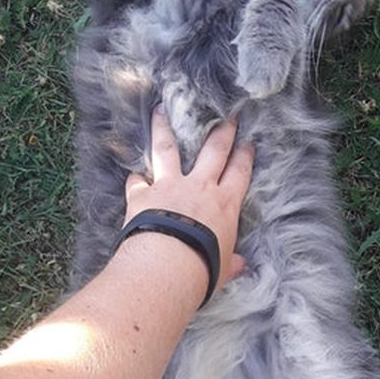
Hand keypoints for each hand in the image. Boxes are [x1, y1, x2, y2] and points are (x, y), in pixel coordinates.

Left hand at [124, 109, 253, 290]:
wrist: (169, 264)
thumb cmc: (202, 268)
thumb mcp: (223, 267)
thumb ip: (230, 261)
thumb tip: (240, 265)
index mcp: (225, 204)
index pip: (239, 173)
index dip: (244, 156)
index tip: (247, 143)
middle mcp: (200, 187)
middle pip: (214, 151)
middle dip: (221, 132)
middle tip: (226, 117)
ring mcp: (169, 186)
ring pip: (168, 149)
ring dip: (164, 128)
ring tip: (160, 110)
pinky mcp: (143, 194)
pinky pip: (137, 181)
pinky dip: (135, 178)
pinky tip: (132, 174)